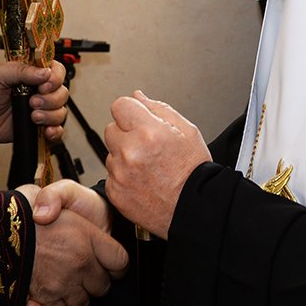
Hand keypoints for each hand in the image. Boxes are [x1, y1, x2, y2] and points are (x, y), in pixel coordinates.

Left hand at [0, 60, 67, 142]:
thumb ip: (21, 70)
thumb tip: (45, 72)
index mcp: (32, 74)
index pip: (57, 71)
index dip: (55, 79)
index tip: (43, 86)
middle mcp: (39, 91)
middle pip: (62, 93)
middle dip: (50, 100)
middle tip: (32, 103)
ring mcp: (40, 110)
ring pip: (61, 112)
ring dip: (51, 115)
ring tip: (33, 117)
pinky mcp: (37, 128)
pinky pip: (56, 130)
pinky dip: (55, 131)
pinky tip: (45, 131)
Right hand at [16, 181, 127, 305]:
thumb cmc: (23, 209)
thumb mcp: (54, 191)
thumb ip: (61, 197)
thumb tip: (46, 214)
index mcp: (85, 237)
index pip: (120, 260)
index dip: (116, 262)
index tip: (109, 261)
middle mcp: (77, 264)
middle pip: (102, 286)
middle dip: (95, 280)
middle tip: (83, 269)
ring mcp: (60, 283)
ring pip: (82, 303)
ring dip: (76, 294)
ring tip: (66, 280)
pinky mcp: (43, 298)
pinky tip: (51, 294)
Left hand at [104, 90, 210, 238]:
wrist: (195, 209)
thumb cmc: (194, 171)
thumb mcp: (186, 131)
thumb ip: (158, 109)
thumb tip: (138, 96)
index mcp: (148, 132)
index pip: (120, 105)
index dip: (131, 111)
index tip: (137, 119)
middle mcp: (131, 152)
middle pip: (111, 128)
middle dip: (126, 133)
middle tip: (146, 146)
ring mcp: (120, 173)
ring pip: (110, 152)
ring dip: (123, 155)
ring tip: (147, 166)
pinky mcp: (115, 192)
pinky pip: (111, 174)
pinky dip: (122, 176)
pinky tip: (142, 180)